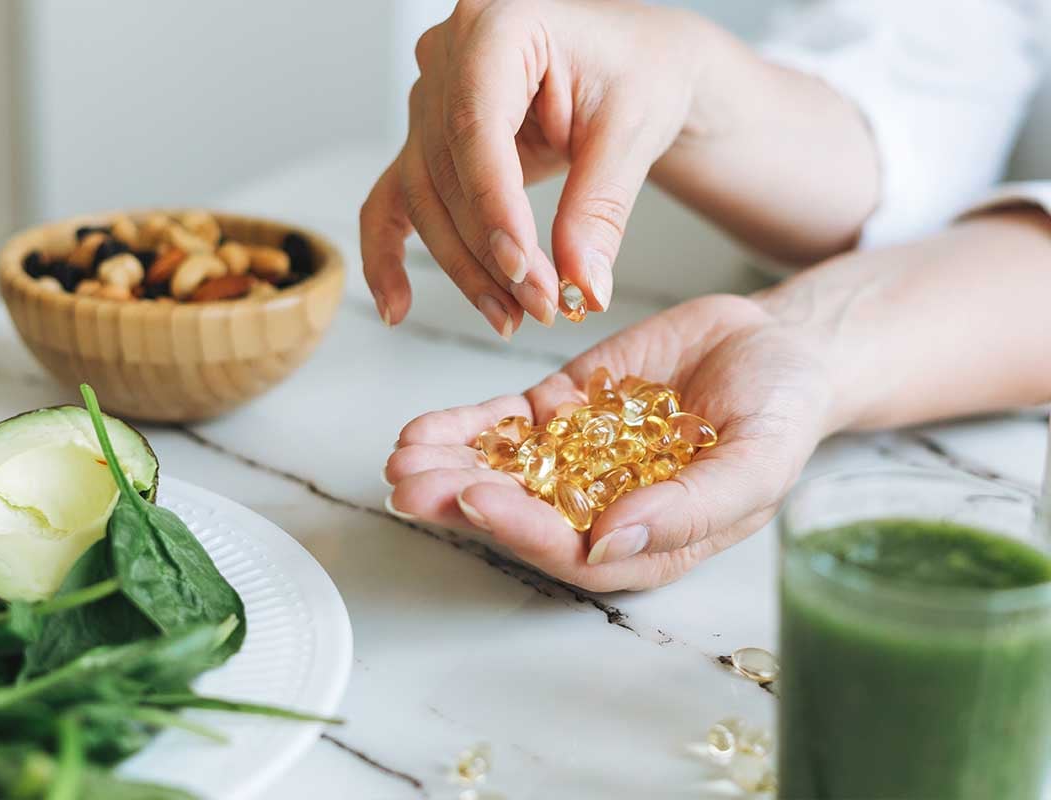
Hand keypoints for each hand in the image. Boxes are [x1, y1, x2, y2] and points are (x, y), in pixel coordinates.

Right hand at [360, 0, 714, 336]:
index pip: (476, 126)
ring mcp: (430, 99)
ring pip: (424, 198)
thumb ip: (600, 208)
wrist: (636, 66)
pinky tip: (397, 306)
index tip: (523, 268)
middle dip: (490, 251)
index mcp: (498, 25)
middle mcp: (448, 55)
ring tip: (511, 315)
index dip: (493, 206)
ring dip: (464, 266)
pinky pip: (393, 200)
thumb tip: (582, 286)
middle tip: (540, 305)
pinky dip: (388, 254)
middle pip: (446, 172)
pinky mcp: (428, 141)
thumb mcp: (634, 131)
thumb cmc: (640, 71)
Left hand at [383, 294, 832, 590]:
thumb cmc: (782, 414)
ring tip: (401, 459)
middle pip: (521, 514)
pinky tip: (421, 430)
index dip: (523, 530)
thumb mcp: (757, 461)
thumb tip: (610, 545)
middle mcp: (600, 508)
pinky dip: (463, 427)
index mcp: (645, 540)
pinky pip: (504, 424)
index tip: (478, 502)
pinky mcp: (562, 411)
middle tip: (410, 487)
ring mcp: (576, 458)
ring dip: (447, 467)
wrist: (776, 346)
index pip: (573, 551)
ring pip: (501, 470)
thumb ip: (691, 508)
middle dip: (461, 501)